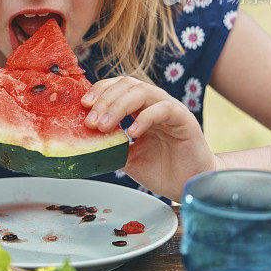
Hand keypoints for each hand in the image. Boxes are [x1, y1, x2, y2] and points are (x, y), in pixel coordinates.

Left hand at [81, 77, 220, 201]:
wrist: (188, 186)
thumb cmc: (161, 170)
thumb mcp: (128, 157)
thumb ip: (111, 146)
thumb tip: (83, 142)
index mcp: (140, 108)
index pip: (118, 86)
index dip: (100, 91)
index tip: (83, 106)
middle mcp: (154, 103)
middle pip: (127, 85)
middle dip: (105, 99)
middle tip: (91, 121)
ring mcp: (170, 108)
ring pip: (143, 92)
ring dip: (119, 106)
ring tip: (104, 126)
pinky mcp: (184, 119)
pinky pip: (163, 108)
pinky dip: (144, 117)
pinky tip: (131, 133)